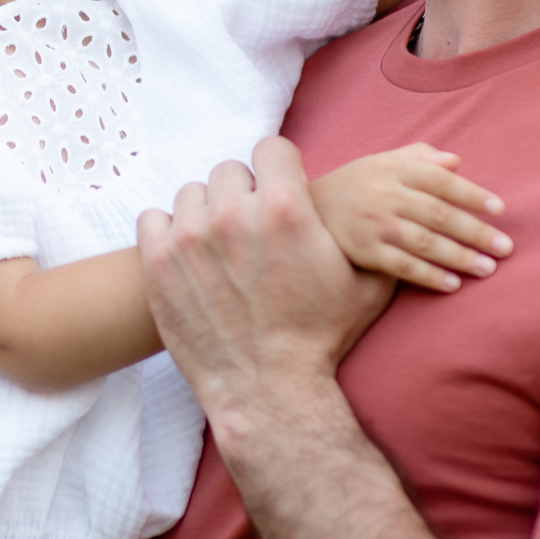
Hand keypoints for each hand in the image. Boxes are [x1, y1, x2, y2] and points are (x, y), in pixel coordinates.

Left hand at [138, 138, 395, 426]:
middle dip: (244, 196)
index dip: (279, 170)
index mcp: (287, 208)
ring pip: (192, 194)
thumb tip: (387, 205)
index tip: (278, 193)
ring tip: (220, 249)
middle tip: (251, 231)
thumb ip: (370, 235)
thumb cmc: (320, 338)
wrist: (268, 390)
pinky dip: (167, 233)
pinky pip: (153, 218)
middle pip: (231, 172)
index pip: (272, 148)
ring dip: (206, 215)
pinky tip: (188, 258)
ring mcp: (191, 236)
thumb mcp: (365, 284)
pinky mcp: (158, 261)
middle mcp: (237, 213)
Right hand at [310, 144, 512, 292]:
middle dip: (475, 232)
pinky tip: (452, 284)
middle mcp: (385, 195)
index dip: (472, 195)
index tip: (500, 210)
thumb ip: (420, 158)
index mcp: (394, 169)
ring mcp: (373, 225)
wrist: (307, 209)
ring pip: (424, 242)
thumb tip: (457, 162)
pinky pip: (402, 267)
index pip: (441, 181)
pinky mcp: (364, 252)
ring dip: (459, 257)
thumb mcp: (384, 162)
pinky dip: (428, 276)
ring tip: (487, 268)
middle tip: (506, 248)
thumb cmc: (358, 184)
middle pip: (438, 214)